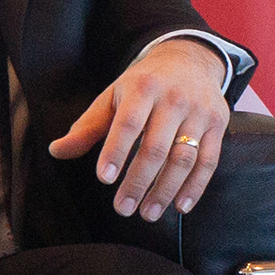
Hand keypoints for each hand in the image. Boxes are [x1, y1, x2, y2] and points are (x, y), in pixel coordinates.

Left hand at [48, 38, 231, 220]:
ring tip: (148, 213)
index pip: (128, 123)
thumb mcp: (113, 97)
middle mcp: (174, 99)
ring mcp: (199, 112)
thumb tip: (57, 152)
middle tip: (123, 209)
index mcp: (143, 88)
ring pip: (183, 158)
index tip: (105, 179)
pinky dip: (195, 187)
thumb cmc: (144, 84)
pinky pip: (208, 161)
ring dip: (165, 190)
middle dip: (138, 182)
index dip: (116, 152)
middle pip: (156, 147)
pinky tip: (180, 207)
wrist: (190, 60)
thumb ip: (87, 128)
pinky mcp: (218, 125)